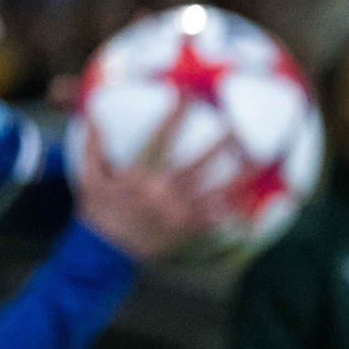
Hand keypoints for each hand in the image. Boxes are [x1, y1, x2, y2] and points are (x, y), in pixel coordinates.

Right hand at [75, 100, 238, 259]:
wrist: (104, 255)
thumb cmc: (97, 213)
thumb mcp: (89, 178)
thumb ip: (92, 146)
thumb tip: (90, 114)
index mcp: (141, 176)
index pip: (161, 137)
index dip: (175, 115)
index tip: (187, 93)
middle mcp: (163, 193)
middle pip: (198, 165)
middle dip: (219, 145)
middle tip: (239, 127)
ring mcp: (177, 213)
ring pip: (214, 193)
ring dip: (237, 178)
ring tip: (259, 163)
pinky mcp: (185, 230)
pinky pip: (213, 221)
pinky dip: (232, 213)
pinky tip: (252, 203)